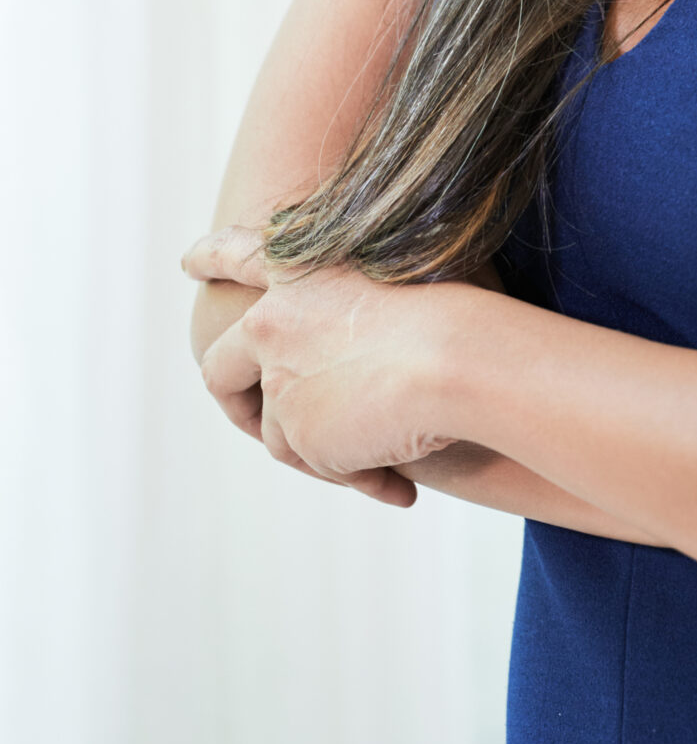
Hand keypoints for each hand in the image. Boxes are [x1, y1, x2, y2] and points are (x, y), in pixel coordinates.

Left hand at [182, 226, 465, 506]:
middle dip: (235, 406)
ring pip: (284, 436)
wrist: (460, 359)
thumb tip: (339, 381)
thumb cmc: (454, 320)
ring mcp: (276, 380)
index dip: (212, 258)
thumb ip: (347, 324)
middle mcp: (271, 322)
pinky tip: (400, 488)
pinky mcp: (293, 433)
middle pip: (222, 369)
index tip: (189, 263)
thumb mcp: (393, 300)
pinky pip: (321, 466)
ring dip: (330, 455)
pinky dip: (359, 476)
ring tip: (390, 463)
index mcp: (299, 270)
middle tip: (254, 422)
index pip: (241, 255)